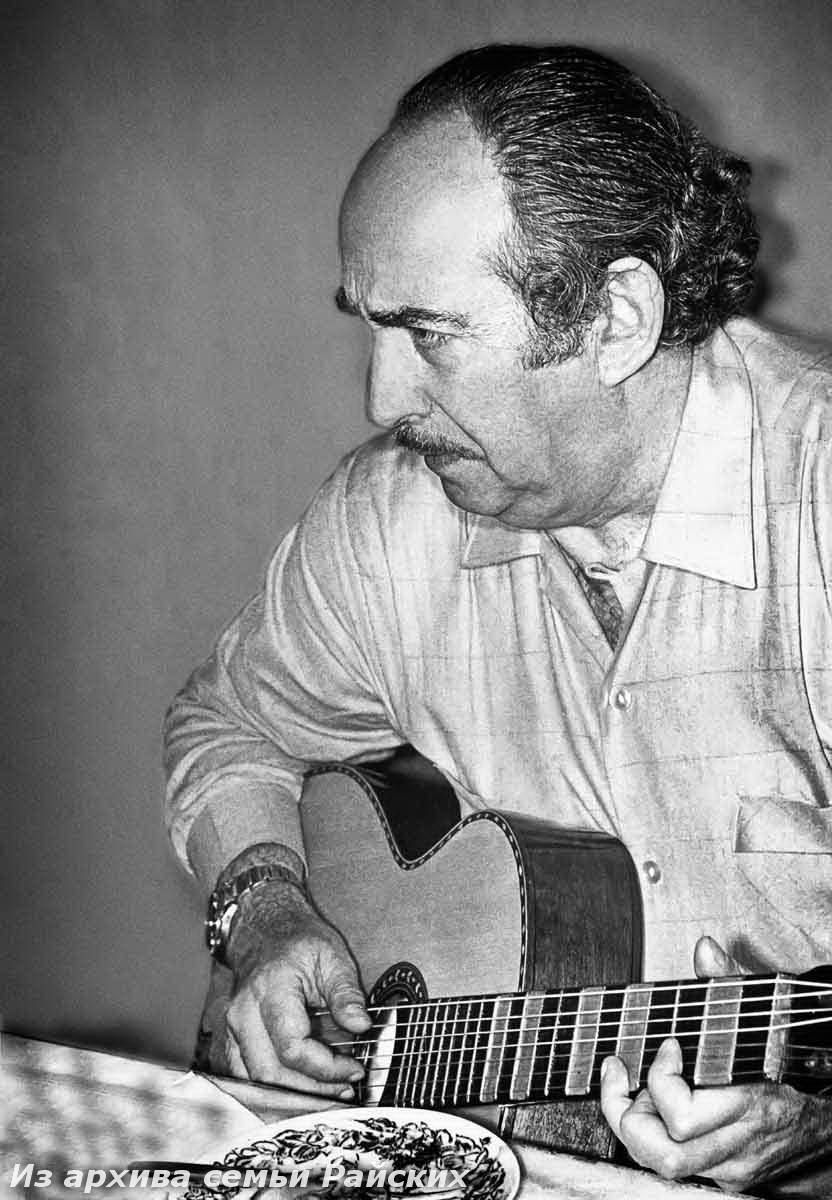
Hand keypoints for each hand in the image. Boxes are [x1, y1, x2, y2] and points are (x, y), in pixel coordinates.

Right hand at [220, 879, 370, 1096]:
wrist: (265, 931)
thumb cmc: (299, 942)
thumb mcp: (332, 956)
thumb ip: (346, 993)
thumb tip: (360, 1025)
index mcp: (270, 989)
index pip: (293, 1047)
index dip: (326, 1068)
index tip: (355, 1069)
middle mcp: (243, 1013)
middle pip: (270, 1074)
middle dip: (311, 1092)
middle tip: (344, 1092)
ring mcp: (231, 1029)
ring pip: (252, 1084)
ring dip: (289, 1101)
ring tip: (325, 1099)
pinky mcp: (230, 1040)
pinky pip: (243, 1081)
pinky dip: (270, 1097)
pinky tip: (298, 1098)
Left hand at [600, 936, 830, 1192]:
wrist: (825, 1118)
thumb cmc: (787, 1062)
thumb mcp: (761, 1017)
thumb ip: (729, 983)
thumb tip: (706, 950)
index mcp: (749, 1107)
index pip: (684, 1118)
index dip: (659, 1081)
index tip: (667, 1046)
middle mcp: (737, 1146)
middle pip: (666, 1155)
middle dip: (625, 1113)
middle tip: (620, 1073)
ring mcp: (730, 1166)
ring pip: (664, 1165)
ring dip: (632, 1124)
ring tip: (628, 1087)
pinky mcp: (725, 1174)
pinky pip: (673, 1164)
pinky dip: (651, 1132)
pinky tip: (649, 1102)